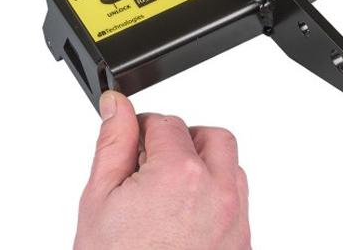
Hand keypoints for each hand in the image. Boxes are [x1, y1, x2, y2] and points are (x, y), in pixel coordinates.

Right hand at [75, 91, 250, 249]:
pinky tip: (186, 213)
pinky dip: (216, 195)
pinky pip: (239, 200)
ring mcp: (234, 219)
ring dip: (204, 165)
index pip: (166, 123)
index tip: (133, 142)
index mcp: (178, 174)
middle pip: (210, 137)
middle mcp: (216, 192)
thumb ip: (112, 144)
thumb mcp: (100, 200)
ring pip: (230, 166)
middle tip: (153, 161)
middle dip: (181, 140)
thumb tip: (116, 106)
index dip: (143, 129)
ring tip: (169, 189)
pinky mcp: (242, 242)